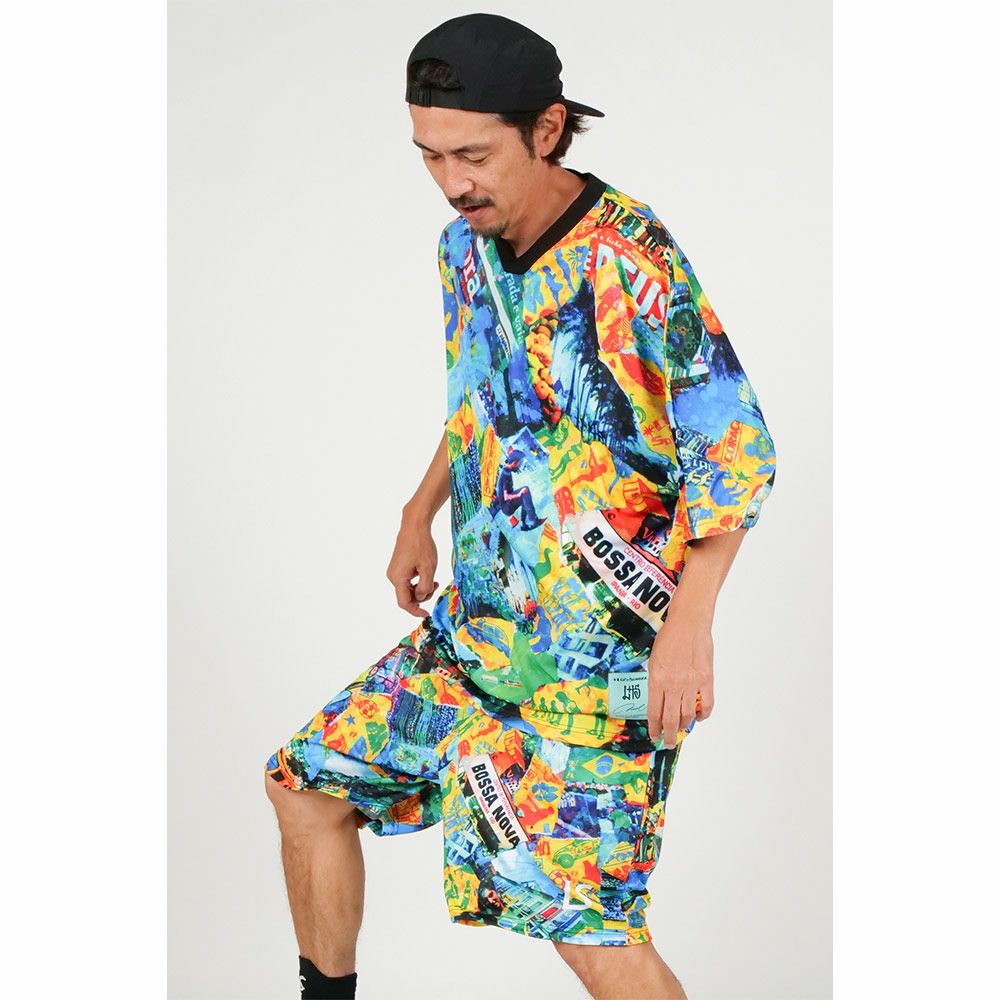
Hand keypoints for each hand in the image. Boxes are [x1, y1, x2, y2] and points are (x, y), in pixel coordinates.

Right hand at [386, 512, 438, 617]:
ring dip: (421, 588)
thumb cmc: (422, 545)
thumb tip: (420, 597)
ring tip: (433, 579)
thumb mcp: (428, 568)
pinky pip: (407, 581)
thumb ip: (425, 587)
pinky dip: (417, 581)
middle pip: (407, 596)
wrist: (414, 526)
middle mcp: (393, 576)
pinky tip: (426, 574)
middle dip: (422, 595)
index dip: (416, 611)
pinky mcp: (397, 567)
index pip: (404, 603)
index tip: (427, 614)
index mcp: (398, 578)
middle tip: (435, 586)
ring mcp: (394, 571)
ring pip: (408, 589)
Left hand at [647, 614, 714, 747]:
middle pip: (671, 719)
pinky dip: (703, 714)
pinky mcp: (706, 680)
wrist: (688, 623)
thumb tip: (658, 698)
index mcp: (657, 680)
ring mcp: (691, 684)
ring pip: (688, 714)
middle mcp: (673, 685)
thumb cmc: (669, 637)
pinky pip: (706, 704)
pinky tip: (699, 717)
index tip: (654, 735)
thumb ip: (656, 680)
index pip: (654, 712)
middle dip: (669, 734)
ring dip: (684, 726)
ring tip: (681, 729)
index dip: (654, 727)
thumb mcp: (653, 660)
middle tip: (668, 742)